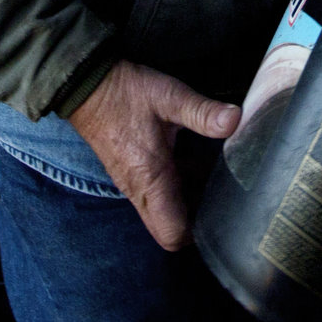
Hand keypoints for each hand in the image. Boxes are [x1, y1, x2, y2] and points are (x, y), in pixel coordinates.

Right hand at [64, 61, 237, 250]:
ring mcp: (132, 185)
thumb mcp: (169, 97)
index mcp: (151, 181)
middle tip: (221, 199)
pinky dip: (175, 190)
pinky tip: (194, 163)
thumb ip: (202, 112)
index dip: (199, 234)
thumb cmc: (126, 94)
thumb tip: (235, 120)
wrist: (86, 87)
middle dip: (195, 223)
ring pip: (162, 215)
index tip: (223, 216)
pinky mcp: (130, 175)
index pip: (173, 235)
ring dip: (187, 204)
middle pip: (168, 232)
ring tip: (214, 180)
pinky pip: (154, 198)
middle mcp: (139, 191)